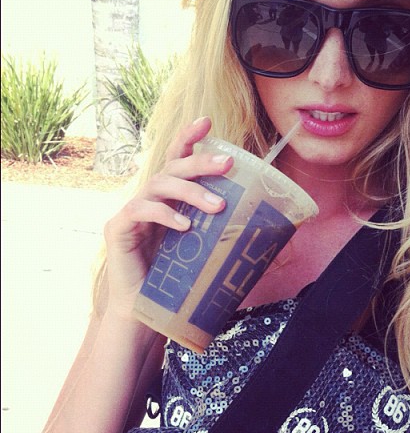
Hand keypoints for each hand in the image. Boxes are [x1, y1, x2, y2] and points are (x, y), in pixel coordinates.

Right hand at [103, 117, 233, 318]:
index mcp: (169, 199)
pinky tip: (184, 226)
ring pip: (160, 185)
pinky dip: (164, 215)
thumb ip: (220, 231)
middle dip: (201, 162)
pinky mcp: (118, 228)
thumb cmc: (176, 278)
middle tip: (228, 164)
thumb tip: (268, 228)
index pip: (177, 161)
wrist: (145, 309)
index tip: (208, 122)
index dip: (189, 139)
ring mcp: (133, 210)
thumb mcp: (202, 249)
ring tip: (217, 206)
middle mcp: (150, 198)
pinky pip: (140, 211)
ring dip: (190, 192)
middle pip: (173, 168)